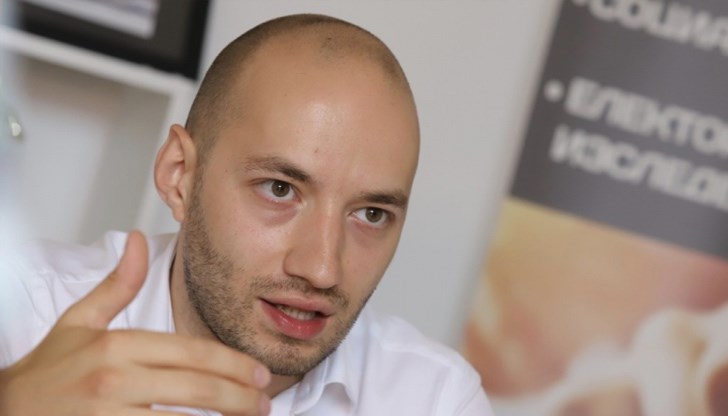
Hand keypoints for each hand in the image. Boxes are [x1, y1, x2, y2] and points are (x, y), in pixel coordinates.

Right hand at [0, 231, 270, 414]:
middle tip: (265, 402)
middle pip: (198, 388)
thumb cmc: (47, 372)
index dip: (233, 364)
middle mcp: (115, 382)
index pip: (192, 353)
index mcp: (117, 347)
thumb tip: (138, 240)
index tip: (258, 373)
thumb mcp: (80, 321)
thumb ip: (118, 284)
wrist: (4, 410)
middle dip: (241, 396)